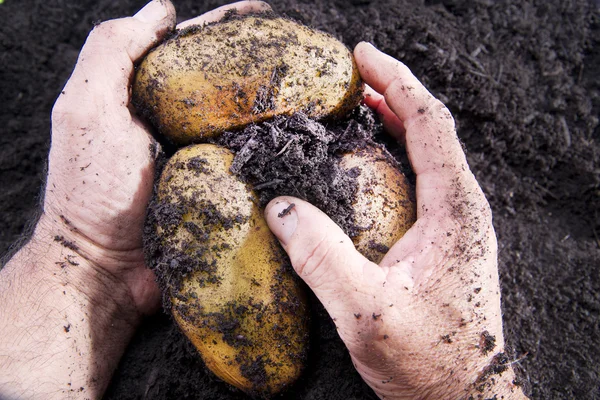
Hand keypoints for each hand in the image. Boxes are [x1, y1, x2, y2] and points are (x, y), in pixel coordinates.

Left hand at [0, 1, 269, 397]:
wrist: (105, 271)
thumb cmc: (92, 193)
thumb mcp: (87, 111)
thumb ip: (112, 52)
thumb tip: (160, 9)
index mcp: (150, 99)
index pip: (194, 49)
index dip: (229, 28)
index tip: (267, 15)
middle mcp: (181, 125)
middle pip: (230, 83)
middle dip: (266, 62)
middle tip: (306, 53)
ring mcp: (206, 160)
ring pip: (249, 124)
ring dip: (281, 107)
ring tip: (318, 90)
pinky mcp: (225, 194)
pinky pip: (257, 168)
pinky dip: (279, 154)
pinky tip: (307, 143)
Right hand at [265, 43, 526, 398]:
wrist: (461, 396)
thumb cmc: (427, 359)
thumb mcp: (365, 312)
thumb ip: (320, 258)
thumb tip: (279, 207)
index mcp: (455, 210)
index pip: (428, 123)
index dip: (396, 81)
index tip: (363, 56)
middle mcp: (463, 208)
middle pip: (430, 128)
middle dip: (392, 92)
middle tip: (353, 73)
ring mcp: (456, 223)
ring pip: (425, 152)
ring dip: (394, 120)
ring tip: (358, 102)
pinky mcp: (443, 239)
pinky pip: (419, 179)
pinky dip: (393, 154)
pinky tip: (368, 158)